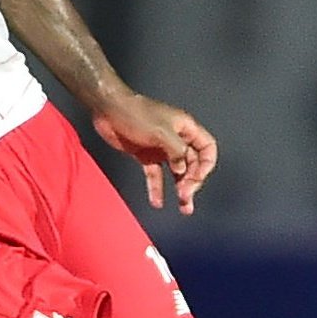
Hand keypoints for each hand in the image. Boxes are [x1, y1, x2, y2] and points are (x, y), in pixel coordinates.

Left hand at [92, 94, 218, 212]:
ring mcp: (161, 148)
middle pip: (193, 163)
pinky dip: (157, 188)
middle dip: (191, 181)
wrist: (109, 110)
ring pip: (177, 172)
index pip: (207, 148)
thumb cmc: (136, 114)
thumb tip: (182, 171)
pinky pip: (156, 175)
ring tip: (183, 207)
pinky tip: (157, 201)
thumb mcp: (161, 132)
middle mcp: (177, 139)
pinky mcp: (146, 155)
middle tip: (185, 196)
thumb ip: (176, 152)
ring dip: (180, 189)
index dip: (206, 165)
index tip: (197, 179)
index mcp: (185, 128)